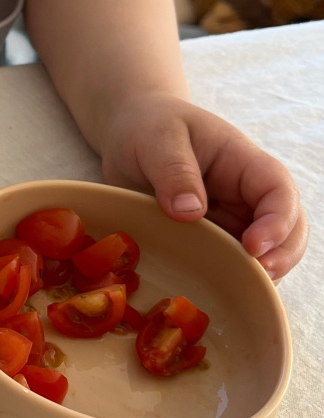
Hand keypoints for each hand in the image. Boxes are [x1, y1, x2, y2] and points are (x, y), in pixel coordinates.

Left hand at [100, 92, 308, 280]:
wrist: (129, 132)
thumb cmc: (148, 126)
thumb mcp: (155, 138)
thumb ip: (173, 169)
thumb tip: (190, 212)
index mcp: (241, 162)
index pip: (278, 190)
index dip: (278, 221)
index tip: (253, 246)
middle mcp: (244, 193)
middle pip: (288, 227)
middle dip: (280, 256)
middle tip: (255, 281)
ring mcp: (229, 217)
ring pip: (263, 251)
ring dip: (258, 273)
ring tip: (238, 291)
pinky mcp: (208, 237)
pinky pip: (227, 261)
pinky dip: (228, 277)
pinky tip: (212, 290)